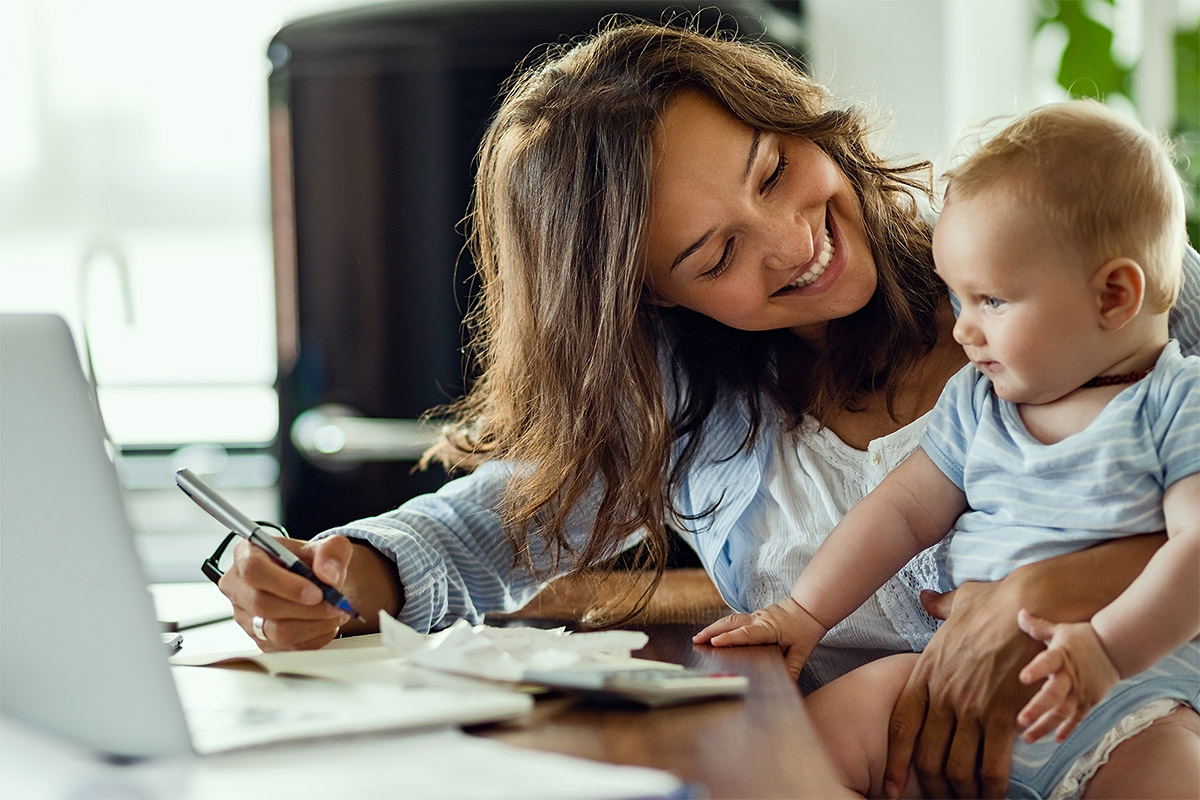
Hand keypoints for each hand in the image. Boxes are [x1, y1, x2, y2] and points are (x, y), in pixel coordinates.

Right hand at [218, 534, 354, 650]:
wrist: (317, 583)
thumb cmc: (315, 561)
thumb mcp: (331, 546)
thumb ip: (333, 552)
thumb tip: (329, 574)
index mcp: (247, 553)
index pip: (253, 569)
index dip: (285, 584)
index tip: (317, 592)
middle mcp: (239, 586)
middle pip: (263, 604)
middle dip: (307, 608)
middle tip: (335, 605)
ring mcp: (245, 616)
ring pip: (275, 631)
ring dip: (314, 625)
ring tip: (336, 613)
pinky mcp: (259, 640)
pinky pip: (286, 647)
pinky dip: (313, 638)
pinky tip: (326, 624)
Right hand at [693, 597, 826, 680]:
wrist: (810, 607)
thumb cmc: (806, 628)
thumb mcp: (802, 651)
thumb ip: (793, 668)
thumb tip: (787, 685)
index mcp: (769, 628)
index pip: (746, 633)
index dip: (730, 638)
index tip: (715, 642)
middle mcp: (759, 619)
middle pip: (731, 622)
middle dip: (712, 631)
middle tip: (697, 640)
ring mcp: (756, 615)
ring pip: (731, 619)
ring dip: (714, 627)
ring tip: (700, 637)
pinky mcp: (755, 615)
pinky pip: (735, 619)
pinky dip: (722, 625)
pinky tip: (714, 633)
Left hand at [884, 585, 1039, 798]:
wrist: (1032, 603)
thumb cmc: (997, 602)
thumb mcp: (958, 602)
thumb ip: (939, 607)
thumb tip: (926, 598)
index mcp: (926, 672)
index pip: (901, 726)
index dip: (896, 761)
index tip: (893, 786)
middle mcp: (943, 694)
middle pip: (927, 755)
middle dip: (933, 785)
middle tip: (943, 796)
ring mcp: (972, 706)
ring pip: (958, 767)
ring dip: (963, 791)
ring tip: (970, 799)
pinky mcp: (1004, 714)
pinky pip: (993, 765)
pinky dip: (993, 787)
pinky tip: (995, 794)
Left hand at [1016, 610, 1120, 742]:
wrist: (1116, 649)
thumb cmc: (1083, 638)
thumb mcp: (1060, 630)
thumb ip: (1038, 627)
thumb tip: (1019, 613)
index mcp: (1061, 656)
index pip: (1047, 662)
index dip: (1036, 669)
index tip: (1023, 677)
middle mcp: (1070, 676)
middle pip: (1054, 695)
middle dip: (1037, 708)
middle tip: (1021, 720)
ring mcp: (1081, 691)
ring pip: (1063, 712)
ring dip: (1045, 725)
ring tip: (1028, 737)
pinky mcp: (1089, 701)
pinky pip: (1077, 718)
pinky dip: (1067, 729)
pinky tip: (1055, 739)